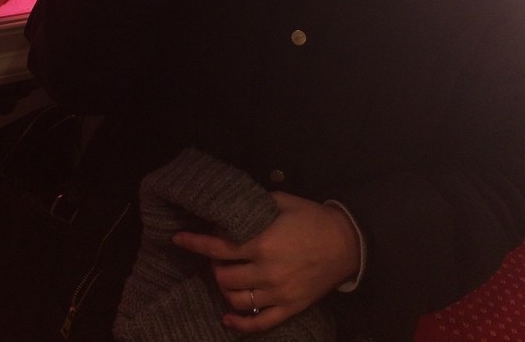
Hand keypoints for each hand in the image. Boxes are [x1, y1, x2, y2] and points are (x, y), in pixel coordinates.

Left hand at [172, 192, 359, 333]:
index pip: (218, 247)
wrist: (346, 243)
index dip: (195, 243)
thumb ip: (253, 206)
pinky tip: (227, 318)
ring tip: (224, 278)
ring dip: (224, 289)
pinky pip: (260, 323)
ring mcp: (278, 293)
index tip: (178, 239)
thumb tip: (229, 207)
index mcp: (262, 242)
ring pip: (237, 299)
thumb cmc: (312, 218)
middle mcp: (266, 271)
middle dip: (213, 265)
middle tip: (216, 256)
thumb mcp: (281, 201)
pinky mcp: (289, 308)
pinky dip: (240, 323)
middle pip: (223, 276)